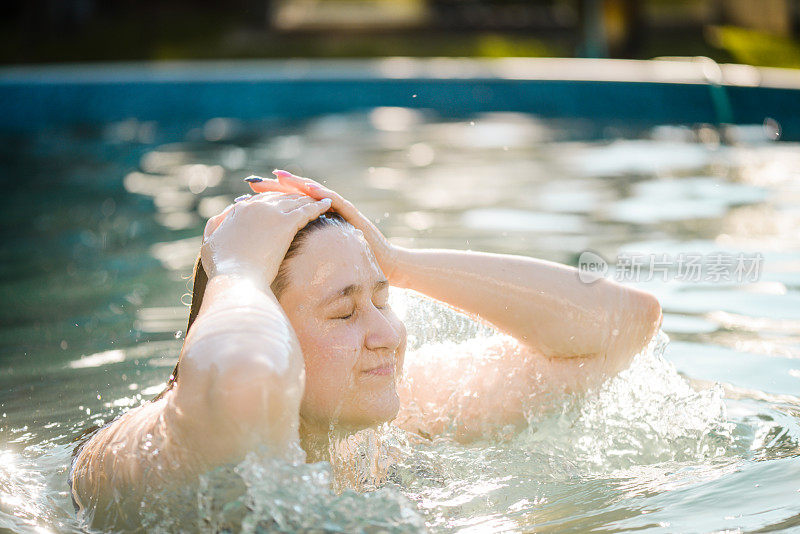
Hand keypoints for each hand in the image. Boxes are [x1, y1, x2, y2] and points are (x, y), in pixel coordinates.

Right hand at [201, 191, 331, 286]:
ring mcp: (270, 213)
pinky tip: (328, 204)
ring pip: (294, 201)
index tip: (284, 206)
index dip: (273, 203)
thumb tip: (223, 218)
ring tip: (320, 198)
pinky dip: (319, 205)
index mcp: (238, 210)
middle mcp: (254, 206)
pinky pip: (307, 209)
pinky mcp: (285, 223)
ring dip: (308, 198)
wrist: (236, 279)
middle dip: (293, 197)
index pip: (260, 200)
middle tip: (307, 197)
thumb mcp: (210, 244)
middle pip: (279, 197)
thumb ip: (216, 227)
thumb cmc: (223, 269)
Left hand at [246, 170, 400, 280]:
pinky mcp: (352, 214)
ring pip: (314, 194)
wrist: (385, 266)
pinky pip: (334, 200)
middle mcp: (324, 213)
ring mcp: (339, 211)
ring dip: (296, 184)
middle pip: (295, 197)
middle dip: (274, 189)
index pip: (286, 209)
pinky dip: (321, 193)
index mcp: (313, 224)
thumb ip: (303, 259)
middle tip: (252, 182)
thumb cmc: (352, 269)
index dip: (266, 203)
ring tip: (278, 176)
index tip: (243, 199)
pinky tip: (308, 188)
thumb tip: (274, 269)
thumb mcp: (320, 263)